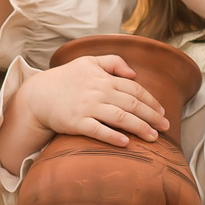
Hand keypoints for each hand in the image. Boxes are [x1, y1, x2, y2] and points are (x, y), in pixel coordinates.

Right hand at [17, 53, 170, 147]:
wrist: (38, 95)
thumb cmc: (66, 79)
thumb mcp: (88, 61)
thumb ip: (113, 62)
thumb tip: (134, 73)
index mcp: (103, 78)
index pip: (134, 88)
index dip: (151, 100)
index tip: (162, 112)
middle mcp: (98, 91)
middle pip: (132, 104)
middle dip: (152, 116)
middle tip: (166, 127)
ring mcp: (87, 107)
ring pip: (120, 117)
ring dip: (140, 128)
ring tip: (154, 137)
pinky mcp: (76, 123)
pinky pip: (98, 130)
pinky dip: (113, 136)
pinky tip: (127, 143)